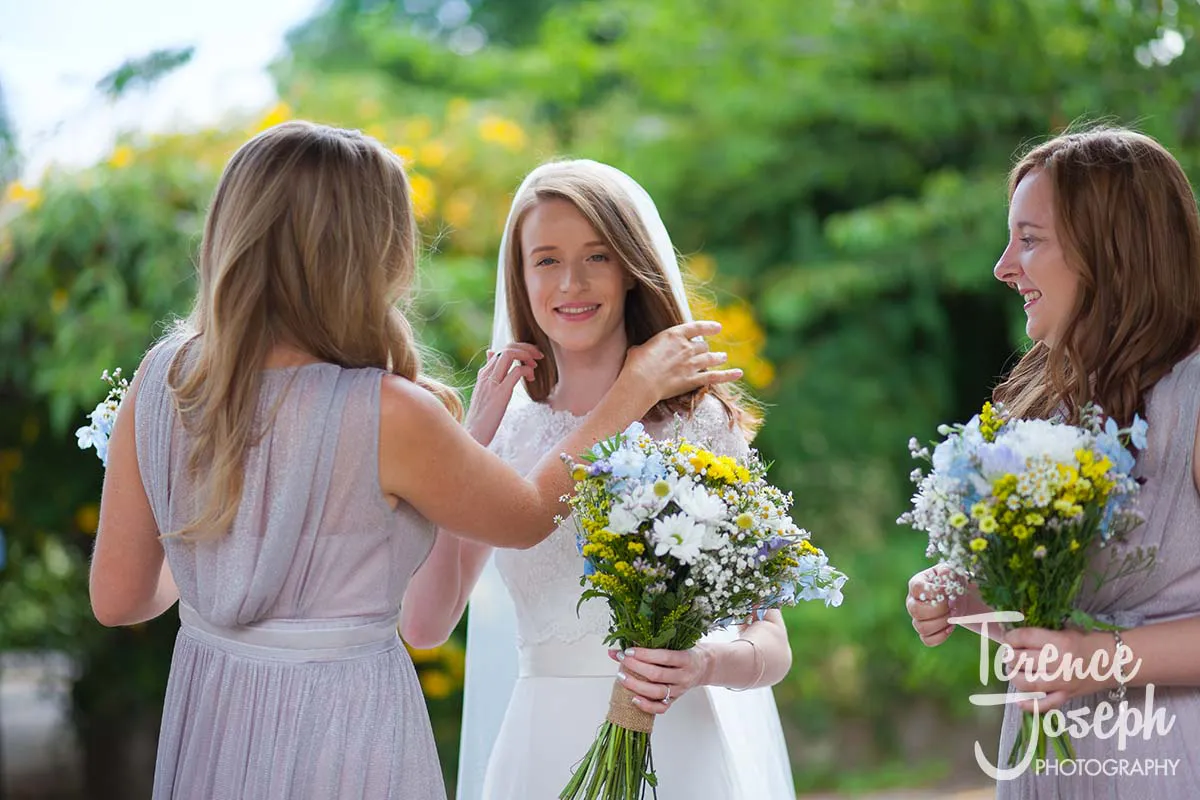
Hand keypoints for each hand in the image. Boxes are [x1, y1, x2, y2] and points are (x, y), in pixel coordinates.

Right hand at [465, 343, 541, 444]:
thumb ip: (489, 372)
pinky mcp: (501, 393)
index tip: (531, 357)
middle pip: (506, 348)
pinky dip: (527, 370)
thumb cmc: (482, 417)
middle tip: (539, 356)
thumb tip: (490, 353)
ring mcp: (492, 383)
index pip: (501, 349)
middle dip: (526, 347)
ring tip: (536, 365)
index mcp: (484, 373)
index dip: (519, 348)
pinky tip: (532, 378)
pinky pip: (516, 371)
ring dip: (527, 355)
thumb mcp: (484, 391)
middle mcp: (486, 374)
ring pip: (509, 354)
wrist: (474, 434)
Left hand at [609, 645, 710, 715]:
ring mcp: (679, 690)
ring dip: (636, 686)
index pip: (664, 657)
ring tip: (622, 677)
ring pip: (657, 692)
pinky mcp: (674, 700)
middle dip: (636, 667)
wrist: (703, 667)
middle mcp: (683, 676)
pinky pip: (660, 708)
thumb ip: (651, 645)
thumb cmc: (685, 653)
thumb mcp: (675, 644)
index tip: (629, 651)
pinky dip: (646, 706)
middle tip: (622, 660)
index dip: (644, 654)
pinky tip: (634, 699)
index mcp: (686, 658)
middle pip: (657, 675)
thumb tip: (618, 649)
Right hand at [619, 320, 741, 410]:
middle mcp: (686, 347)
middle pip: (703, 346)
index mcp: (673, 335)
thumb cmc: (635, 364)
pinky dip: (728, 375)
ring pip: (710, 358)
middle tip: (709, 351)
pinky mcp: (693, 380)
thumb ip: (648, 348)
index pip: (696, 327)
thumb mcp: (639, 348)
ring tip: (723, 357)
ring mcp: (691, 364)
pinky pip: (715, 377)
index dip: (708, 326)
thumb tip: (641, 351)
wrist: (641, 381)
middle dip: (706, 349)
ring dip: (718, 358)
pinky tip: (738, 373)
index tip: (717, 327)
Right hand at [907, 565, 954, 646]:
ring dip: (942, 623)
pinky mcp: (924, 632)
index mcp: (916, 584)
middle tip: (953, 606)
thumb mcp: (952, 571)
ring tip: (953, 616)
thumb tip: (944, 579)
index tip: (949, 591)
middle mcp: (912, 602)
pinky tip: (950, 627)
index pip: (917, 588)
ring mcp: (916, 618)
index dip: (935, 592)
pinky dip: (941, 636)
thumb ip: (947, 571)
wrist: (958, 596)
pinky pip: (927, 640)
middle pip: (916, 611)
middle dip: (939, 610)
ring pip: (921, 627)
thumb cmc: (952, 582)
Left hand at [1004, 627, 1113, 711]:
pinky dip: (1029, 705)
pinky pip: (1045, 705)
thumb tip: (1016, 638)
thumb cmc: (1090, 642)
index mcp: (1059, 641)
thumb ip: (1043, 635)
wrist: (1116, 661)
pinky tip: (1018, 701)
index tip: (1007, 639)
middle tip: (1009, 656)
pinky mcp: (1067, 696)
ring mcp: (1063, 682)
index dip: (1010, 638)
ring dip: (1014, 677)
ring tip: (1013, 671)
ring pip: (1027, 683)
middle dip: (1010, 657)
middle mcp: (1059, 662)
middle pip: (1022, 660)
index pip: (1025, 638)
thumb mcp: (1066, 631)